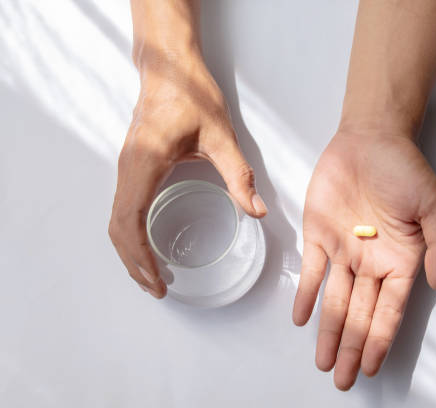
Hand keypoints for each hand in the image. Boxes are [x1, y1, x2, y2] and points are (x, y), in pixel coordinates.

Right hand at [108, 51, 266, 297]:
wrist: (170, 68)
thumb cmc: (192, 96)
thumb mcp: (221, 137)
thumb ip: (238, 175)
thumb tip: (257, 211)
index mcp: (145, 165)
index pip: (131, 222)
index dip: (140, 257)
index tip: (156, 280)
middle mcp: (128, 169)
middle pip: (118, 229)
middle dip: (133, 263)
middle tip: (156, 288)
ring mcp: (126, 167)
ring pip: (116, 220)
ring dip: (128, 251)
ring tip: (149, 275)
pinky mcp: (132, 165)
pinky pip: (122, 208)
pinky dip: (129, 234)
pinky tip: (146, 245)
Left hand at [292, 129, 435, 389]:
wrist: (370, 138)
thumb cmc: (405, 169)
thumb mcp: (433, 204)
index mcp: (401, 260)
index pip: (389, 310)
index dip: (380, 339)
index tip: (373, 367)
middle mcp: (371, 262)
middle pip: (361, 314)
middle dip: (352, 347)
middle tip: (343, 380)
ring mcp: (344, 251)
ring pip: (335, 300)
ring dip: (330, 331)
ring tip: (324, 362)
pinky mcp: (319, 235)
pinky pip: (313, 271)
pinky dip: (307, 295)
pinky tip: (302, 319)